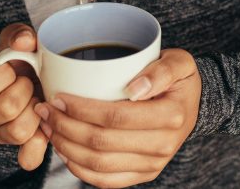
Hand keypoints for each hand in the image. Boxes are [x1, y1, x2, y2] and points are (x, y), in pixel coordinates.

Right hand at [0, 23, 48, 170]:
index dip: (5, 75)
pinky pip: (28, 157)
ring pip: (18, 132)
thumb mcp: (14, 41)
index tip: (15, 67)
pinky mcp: (19, 147)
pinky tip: (46, 124)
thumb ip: (17, 35)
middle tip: (31, 82)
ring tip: (38, 99)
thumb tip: (24, 42)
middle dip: (26, 90)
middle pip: (5, 109)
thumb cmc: (19, 60)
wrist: (24, 79)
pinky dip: (41, 143)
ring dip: (36, 112)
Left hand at [35, 48, 201, 187]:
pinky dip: (79, 169)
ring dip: (66, 147)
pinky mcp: (144, 175)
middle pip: (102, 143)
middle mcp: (163, 145)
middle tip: (46, 110)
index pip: (116, 117)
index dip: (82, 110)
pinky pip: (106, 180)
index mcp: (171, 116)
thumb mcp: (178, 62)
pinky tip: (64, 150)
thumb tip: (134, 89)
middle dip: (66, 127)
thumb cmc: (179, 79)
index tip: (59, 96)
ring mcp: (153, 164)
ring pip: (98, 164)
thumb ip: (161, 70)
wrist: (192, 104)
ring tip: (49, 127)